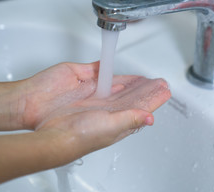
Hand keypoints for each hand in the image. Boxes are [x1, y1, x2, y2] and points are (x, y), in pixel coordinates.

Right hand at [21, 61, 170, 160]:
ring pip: (121, 90)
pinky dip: (115, 78)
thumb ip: (130, 119)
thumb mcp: (109, 127)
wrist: (49, 130)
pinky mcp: (86, 90)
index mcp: (118, 121)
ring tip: (147, 80)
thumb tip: (150, 117)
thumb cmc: (78, 136)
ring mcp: (97, 101)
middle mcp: (109, 111)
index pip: (141, 107)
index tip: (164, 90)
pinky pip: (105, 82)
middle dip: (147, 90)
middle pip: (134, 97)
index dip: (153, 99)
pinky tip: (122, 78)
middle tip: (159, 82)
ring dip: (135, 84)